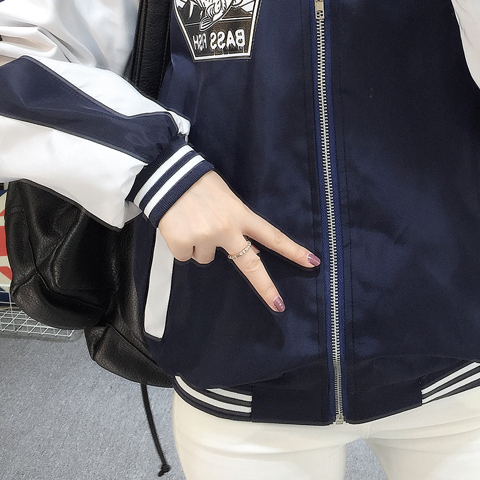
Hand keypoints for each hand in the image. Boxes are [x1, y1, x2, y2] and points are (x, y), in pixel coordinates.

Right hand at [158, 171, 319, 312]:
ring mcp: (204, 238)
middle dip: (265, 286)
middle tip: (278, 304)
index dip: (293, 250)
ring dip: (200, 245)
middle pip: (250, 264)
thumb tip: (249, 249)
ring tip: (191, 222)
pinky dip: (181, 245)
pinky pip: (185, 256)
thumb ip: (238, 223)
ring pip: (206, 258)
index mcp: (240, 214)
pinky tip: (178, 226)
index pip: (272, 235)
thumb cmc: (199, 184)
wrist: (167, 175)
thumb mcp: (226, 198)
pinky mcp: (181, 244)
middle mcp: (226, 229)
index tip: (312, 262)